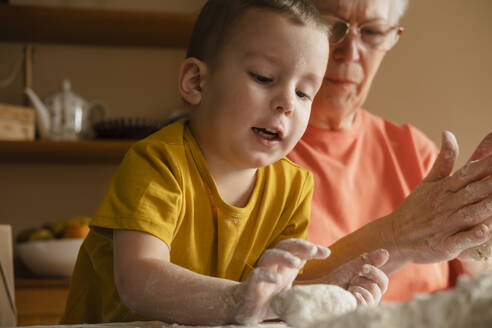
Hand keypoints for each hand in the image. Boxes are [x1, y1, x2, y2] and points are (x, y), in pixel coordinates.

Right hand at [231, 239, 329, 324]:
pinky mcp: (251, 284)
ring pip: (270, 255)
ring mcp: (261, 272)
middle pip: (284, 246)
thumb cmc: (270, 298)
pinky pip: (257, 275)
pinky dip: (266, 274)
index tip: (326, 253)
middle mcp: (273, 264)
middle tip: (312, 250)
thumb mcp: (292, 292)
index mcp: (283, 265)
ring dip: (284, 256)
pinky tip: (276, 279)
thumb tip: (327, 292)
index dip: (311, 248)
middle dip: (299, 245)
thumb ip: (305, 288)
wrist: (246, 309)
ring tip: (297, 263)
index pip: (297, 249)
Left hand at [320, 248, 388, 305]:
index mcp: (372, 288)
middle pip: (378, 288)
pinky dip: (357, 297)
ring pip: (372, 296)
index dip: (375, 273)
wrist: (322, 289)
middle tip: (351, 282)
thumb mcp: (353, 267)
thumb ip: (369, 260)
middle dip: (361, 281)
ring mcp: (365, 307)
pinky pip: (365, 305)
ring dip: (357, 289)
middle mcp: (371, 299)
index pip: (383, 281)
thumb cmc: (337, 279)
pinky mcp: (357, 311)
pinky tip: (350, 295)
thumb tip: (386, 252)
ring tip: (348, 290)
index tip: (363, 268)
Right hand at [389, 131, 491, 263]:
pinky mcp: (444, 244)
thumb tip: (448, 133)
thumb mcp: (429, 181)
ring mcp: (446, 225)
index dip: (488, 164)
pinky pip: (461, 240)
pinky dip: (472, 236)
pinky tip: (484, 230)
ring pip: (471, 214)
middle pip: (475, 191)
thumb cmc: (416, 208)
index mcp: (445, 188)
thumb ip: (444, 159)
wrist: (395, 236)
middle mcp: (447, 204)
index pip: (470, 172)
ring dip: (487, 207)